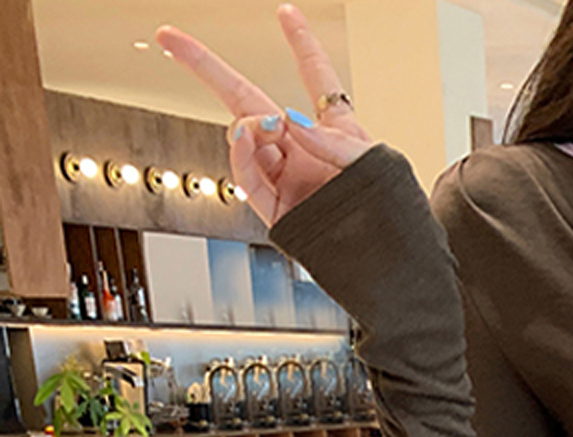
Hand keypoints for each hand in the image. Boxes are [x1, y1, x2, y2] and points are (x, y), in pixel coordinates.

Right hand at [154, 4, 373, 229]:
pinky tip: (246, 139)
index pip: (317, 79)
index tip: (287, 12)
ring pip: (246, 140)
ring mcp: (290, 180)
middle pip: (249, 101)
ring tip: (261, 129)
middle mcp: (305, 153)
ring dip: (247, 127)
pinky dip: (243, 157)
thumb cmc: (394, 217)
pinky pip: (249, 180)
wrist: (394, 268)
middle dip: (208, 68)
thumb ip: (331, 140)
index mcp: (337, 134)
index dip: (302, 43)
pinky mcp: (280, 212)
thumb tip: (286, 120)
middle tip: (172, 38)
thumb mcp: (374, 165)